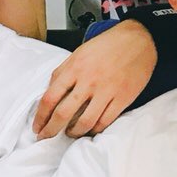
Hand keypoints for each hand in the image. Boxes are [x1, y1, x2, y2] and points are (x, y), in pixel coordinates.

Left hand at [33, 20, 158, 138]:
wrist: (139, 39)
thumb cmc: (108, 45)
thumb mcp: (79, 52)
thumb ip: (63, 72)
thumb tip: (50, 92)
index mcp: (75, 68)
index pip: (49, 98)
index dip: (40, 117)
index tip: (37, 127)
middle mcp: (88, 81)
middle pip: (63, 114)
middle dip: (51, 130)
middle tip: (47, 137)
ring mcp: (106, 91)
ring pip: (84, 123)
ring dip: (74, 133)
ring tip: (70, 133)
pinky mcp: (122, 98)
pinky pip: (105, 121)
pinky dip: (94, 129)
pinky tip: (90, 129)